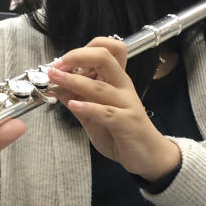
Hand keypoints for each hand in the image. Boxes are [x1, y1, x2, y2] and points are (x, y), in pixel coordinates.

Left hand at [47, 37, 180, 181]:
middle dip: (77, 56)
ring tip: (56, 79)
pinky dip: (88, 107)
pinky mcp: (126, 122)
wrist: (149, 155)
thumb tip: (56, 87)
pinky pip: (106, 112)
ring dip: (74, 81)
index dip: (81, 51)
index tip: (61, 62)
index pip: (106, 50)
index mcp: (116, 80)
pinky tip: (73, 105)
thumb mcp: (93, 115)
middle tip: (57, 65)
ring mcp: (126, 104)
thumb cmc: (123, 133)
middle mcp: (122, 87)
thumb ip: (77, 99)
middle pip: (104, 58)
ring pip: (99, 86)